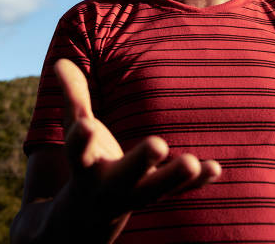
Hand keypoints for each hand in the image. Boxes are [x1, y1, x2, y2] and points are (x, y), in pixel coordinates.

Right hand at [54, 59, 221, 242]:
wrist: (90, 214)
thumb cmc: (86, 157)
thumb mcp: (74, 128)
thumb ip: (73, 95)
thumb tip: (60, 61)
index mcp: (84, 166)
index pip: (77, 152)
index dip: (80, 139)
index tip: (86, 125)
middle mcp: (109, 184)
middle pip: (125, 174)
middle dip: (140, 162)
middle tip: (158, 144)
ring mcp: (135, 194)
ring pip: (156, 189)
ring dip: (174, 176)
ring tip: (192, 162)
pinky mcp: (156, 196)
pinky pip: (178, 193)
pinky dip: (196, 183)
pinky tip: (215, 168)